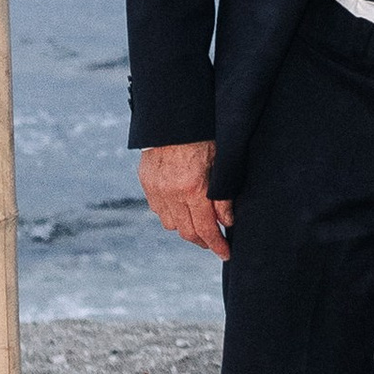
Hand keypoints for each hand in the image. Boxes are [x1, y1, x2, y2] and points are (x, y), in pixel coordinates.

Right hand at [140, 141, 230, 256]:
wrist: (174, 118)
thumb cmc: (204, 137)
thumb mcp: (221, 163)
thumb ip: (222, 196)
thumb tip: (227, 222)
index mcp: (194, 189)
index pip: (207, 229)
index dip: (217, 245)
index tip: (226, 254)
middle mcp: (173, 194)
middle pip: (187, 232)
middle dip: (203, 241)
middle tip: (215, 243)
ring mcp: (157, 190)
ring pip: (171, 224)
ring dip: (186, 229)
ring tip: (200, 227)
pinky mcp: (147, 184)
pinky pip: (158, 210)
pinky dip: (171, 215)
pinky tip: (182, 210)